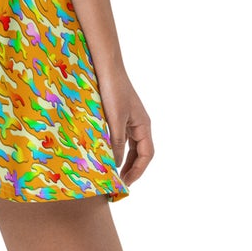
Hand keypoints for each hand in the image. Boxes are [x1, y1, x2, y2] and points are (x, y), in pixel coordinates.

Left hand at [97, 68, 153, 184]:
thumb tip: (116, 164)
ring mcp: (128, 120)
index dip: (138, 170)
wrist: (105, 67)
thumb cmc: (113, 91)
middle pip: (139, 152)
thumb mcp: (115, 119)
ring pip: (129, 146)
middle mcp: (138, 124)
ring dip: (123, 160)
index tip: (126, 183)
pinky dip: (114, 148)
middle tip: (119, 183)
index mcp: (143, 125)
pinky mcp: (117, 115)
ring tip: (112, 173)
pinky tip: (104, 154)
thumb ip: (117, 142)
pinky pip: (119, 137)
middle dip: (131, 169)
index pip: (147, 154)